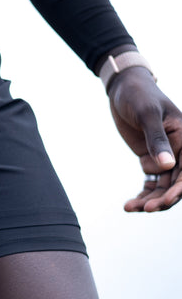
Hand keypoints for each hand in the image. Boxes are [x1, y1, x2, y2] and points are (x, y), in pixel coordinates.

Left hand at [108, 65, 181, 211]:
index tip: (163, 202)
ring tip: (131, 208)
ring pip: (163, 187)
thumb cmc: (138, 96)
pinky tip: (129, 205)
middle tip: (145, 209)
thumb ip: (157, 139)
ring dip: (150, 200)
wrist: (123, 89)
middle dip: (163, 199)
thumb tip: (168, 166)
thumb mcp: (147, 113)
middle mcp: (180, 150)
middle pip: (177, 183)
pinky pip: (151, 183)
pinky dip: (142, 194)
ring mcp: (165, 157)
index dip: (179, 188)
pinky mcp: (151, 160)